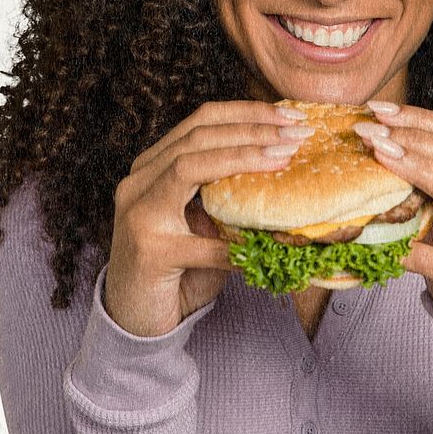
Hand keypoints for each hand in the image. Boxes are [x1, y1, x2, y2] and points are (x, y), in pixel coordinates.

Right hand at [105, 100, 310, 335]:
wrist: (135, 320)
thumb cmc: (179, 268)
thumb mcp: (205, 221)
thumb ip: (228, 194)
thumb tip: (286, 169)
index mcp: (153, 166)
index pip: (201, 120)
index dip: (246, 112)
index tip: (289, 114)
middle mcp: (138, 181)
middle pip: (197, 136)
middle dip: (252, 129)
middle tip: (297, 132)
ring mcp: (138, 214)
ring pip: (188, 167)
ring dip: (243, 158)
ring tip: (284, 158)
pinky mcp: (148, 252)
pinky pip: (202, 242)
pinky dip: (238, 243)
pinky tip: (269, 244)